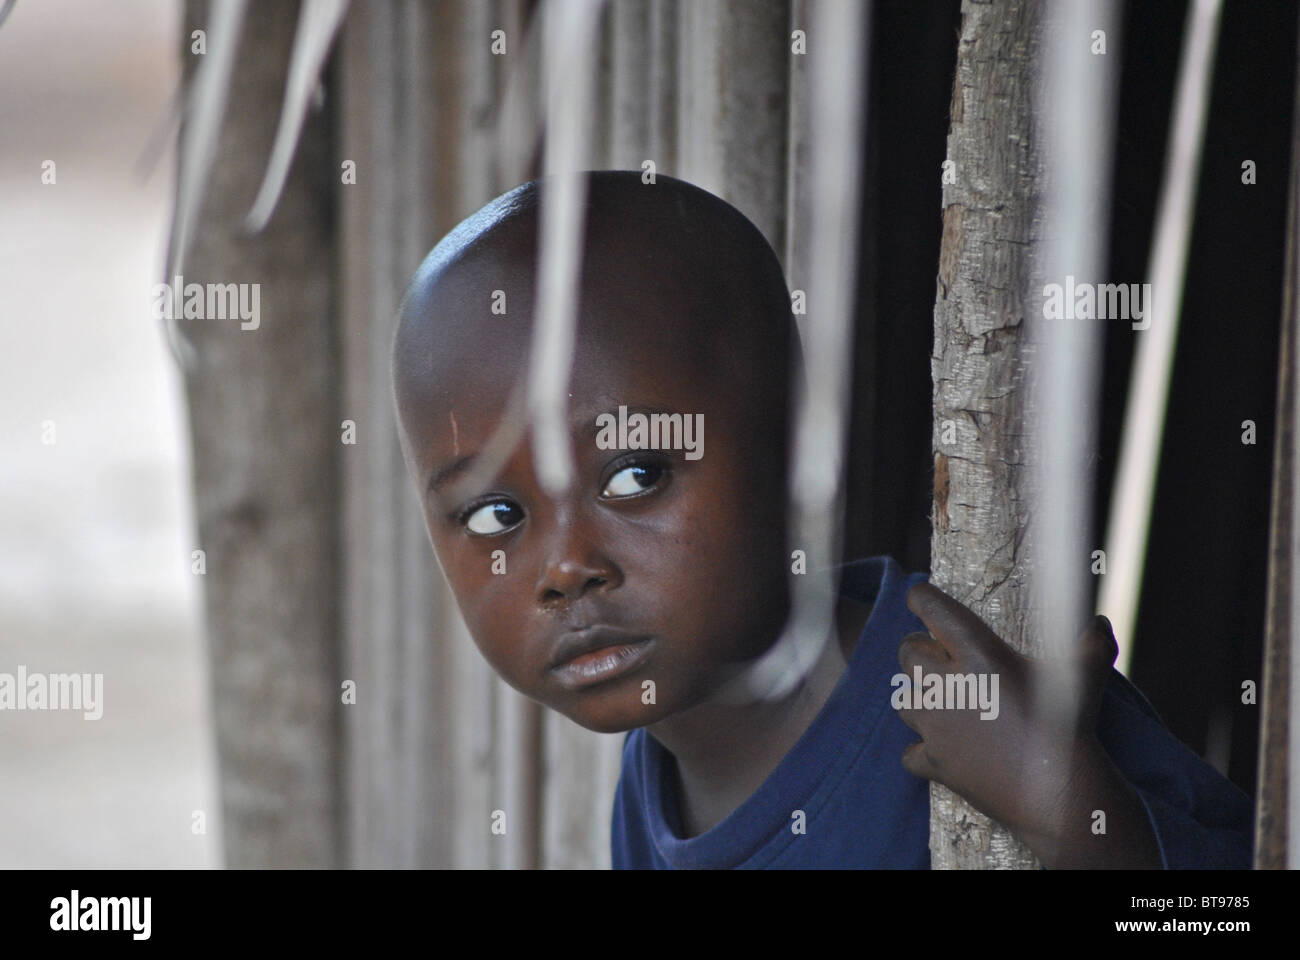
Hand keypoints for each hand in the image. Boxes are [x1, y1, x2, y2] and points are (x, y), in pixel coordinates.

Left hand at [898, 582, 1159, 867]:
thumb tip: (1101, 623)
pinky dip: (921, 751)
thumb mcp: (1086, 676)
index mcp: (978, 654)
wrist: (1061, 794)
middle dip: (917, 650)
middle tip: (935, 656)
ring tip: (938, 701)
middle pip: (907, 653)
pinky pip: (910, 753)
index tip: (919, 597)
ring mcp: (937, 727)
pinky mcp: (935, 763)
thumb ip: (1091, 645)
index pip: (932, 610)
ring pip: (902, 701)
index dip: (921, 599)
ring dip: (917, 698)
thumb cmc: (1073, 727)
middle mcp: (948, 685)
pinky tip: (940, 750)